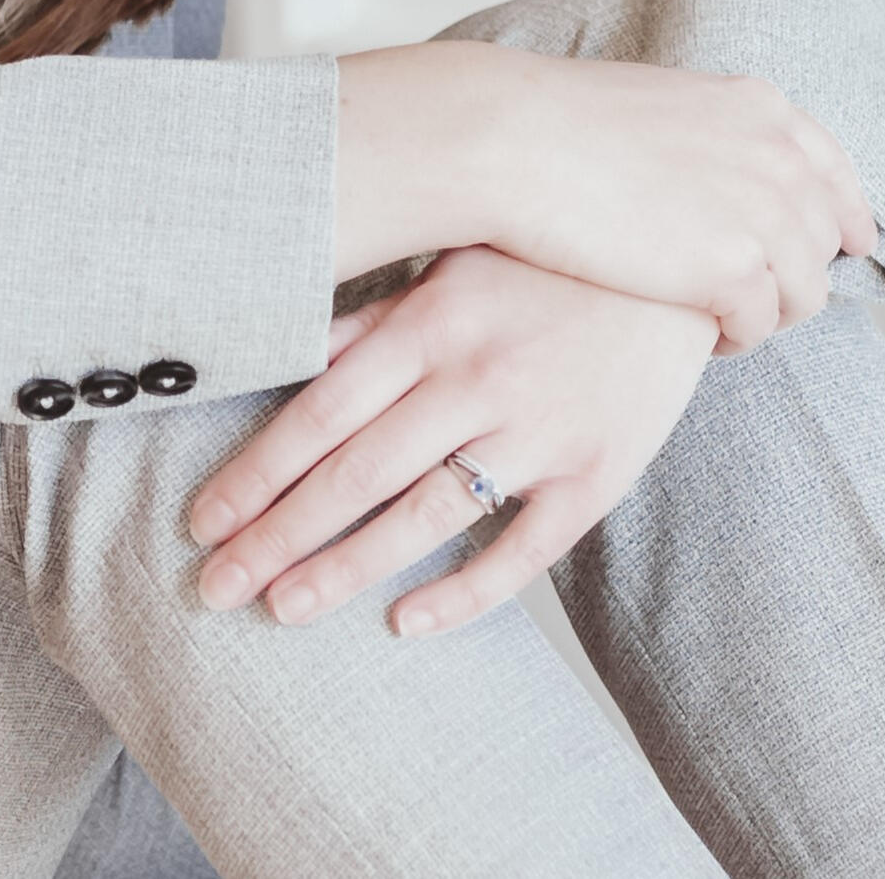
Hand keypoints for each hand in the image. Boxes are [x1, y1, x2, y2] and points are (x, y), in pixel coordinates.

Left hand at [190, 245, 716, 635]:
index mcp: (430, 324)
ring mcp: (539, 433)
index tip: (202, 518)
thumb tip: (280, 356)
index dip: (257, 471)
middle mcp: (476, 380)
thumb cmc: (544, 260)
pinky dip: (462, 593)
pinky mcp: (597, 475)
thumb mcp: (448, 265)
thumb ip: (369, 319)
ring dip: (346, 570)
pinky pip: (522, 550)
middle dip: (277, 536)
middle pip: (356, 474)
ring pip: (425, 518)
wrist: (683, 262)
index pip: (320, 412)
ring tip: (282, 610)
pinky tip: (404, 624)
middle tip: (214, 586)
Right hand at [332, 42, 877, 351]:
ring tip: (714, 320)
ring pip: (804, 294)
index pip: (835, 172)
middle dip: (793, 271)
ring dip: (765, 313)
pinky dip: (731, 339)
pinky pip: (758, 328)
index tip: (847, 245)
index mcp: (758, 108)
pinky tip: (693, 333)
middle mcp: (777, 157)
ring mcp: (763, 215)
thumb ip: (709, 136)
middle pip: (823, 240)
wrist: (511, 140)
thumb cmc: (555, 120)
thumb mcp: (658, 103)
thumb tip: (719, 177)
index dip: (845, 215)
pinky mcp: (734, 272)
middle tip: (743, 293)